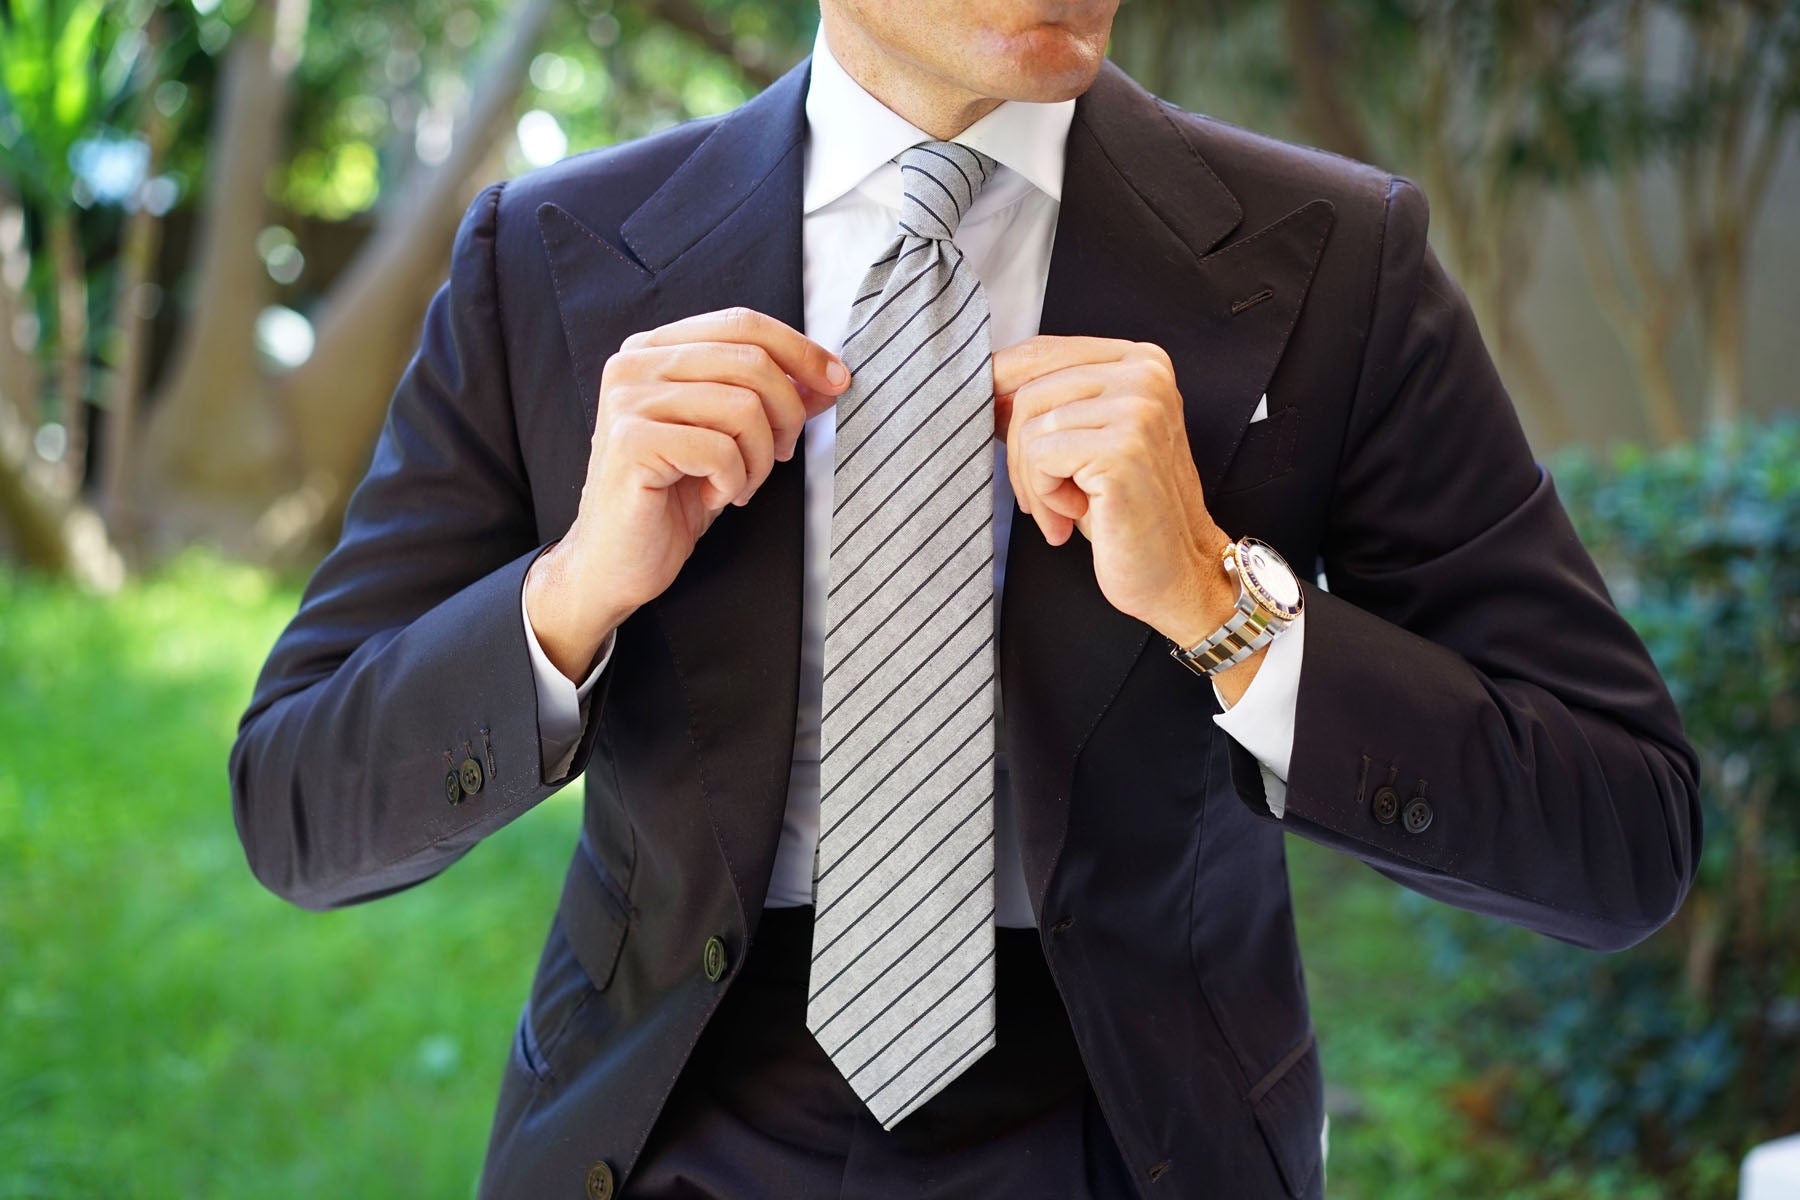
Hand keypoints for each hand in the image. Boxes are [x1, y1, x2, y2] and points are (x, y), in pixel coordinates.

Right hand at [526, 307, 850, 679]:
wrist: (615, 562)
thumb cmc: (671, 499)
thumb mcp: (729, 439)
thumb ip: (768, 400)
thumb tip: (826, 378)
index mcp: (654, 350)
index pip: (742, 323)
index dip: (799, 350)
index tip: (837, 381)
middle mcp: (634, 365)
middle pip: (750, 360)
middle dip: (787, 413)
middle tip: (781, 454)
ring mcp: (627, 401)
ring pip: (742, 407)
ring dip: (759, 457)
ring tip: (739, 483)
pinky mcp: (630, 442)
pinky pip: (720, 449)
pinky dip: (733, 481)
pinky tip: (713, 496)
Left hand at [993, 335, 1265, 699]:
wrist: (1178, 572)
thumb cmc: (1126, 511)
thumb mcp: (1087, 439)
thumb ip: (1051, 400)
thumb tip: (987, 378)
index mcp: (1140, 361)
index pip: (1042, 352)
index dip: (1003, 391)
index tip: (995, 428)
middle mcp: (1144, 375)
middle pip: (1030, 390)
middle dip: (1019, 452)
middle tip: (1042, 496)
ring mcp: (1138, 409)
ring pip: (1030, 426)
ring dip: (1032, 481)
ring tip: (1063, 510)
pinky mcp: (1123, 449)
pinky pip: (1040, 457)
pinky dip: (1044, 496)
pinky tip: (1074, 515)